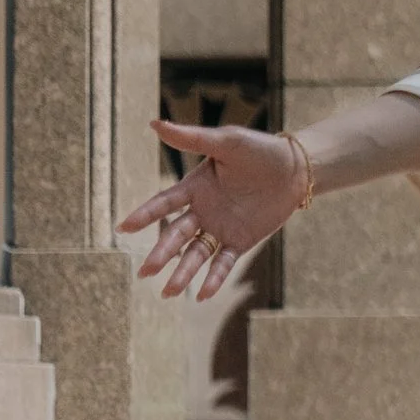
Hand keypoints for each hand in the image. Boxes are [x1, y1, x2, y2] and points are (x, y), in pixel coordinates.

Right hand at [119, 120, 305, 301]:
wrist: (296, 168)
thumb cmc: (260, 150)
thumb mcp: (227, 142)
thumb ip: (192, 138)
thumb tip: (154, 124)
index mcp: (194, 187)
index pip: (163, 203)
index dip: (144, 215)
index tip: (124, 228)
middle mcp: (202, 210)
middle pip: (176, 235)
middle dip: (161, 254)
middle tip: (145, 272)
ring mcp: (220, 227)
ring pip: (196, 254)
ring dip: (183, 272)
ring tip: (169, 292)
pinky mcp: (241, 240)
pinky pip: (224, 262)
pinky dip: (214, 278)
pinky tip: (203, 295)